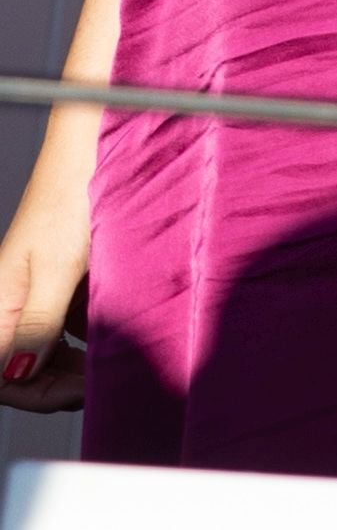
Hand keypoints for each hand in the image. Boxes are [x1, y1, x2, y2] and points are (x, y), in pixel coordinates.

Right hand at [0, 173, 88, 413]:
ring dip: (74, 365)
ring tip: (110, 368)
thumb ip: (39, 323)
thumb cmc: (72, 198)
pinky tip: (115, 338)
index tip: (73, 395)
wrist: (95, 149)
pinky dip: (89, 338)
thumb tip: (19, 372)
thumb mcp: (58, 266)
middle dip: (56, 384)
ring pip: (47, 350)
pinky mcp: (65, 280)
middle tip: (98, 387)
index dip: (30, 393)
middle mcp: (13, 301)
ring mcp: (39, 291)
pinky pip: (69, 324)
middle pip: (21, 367)